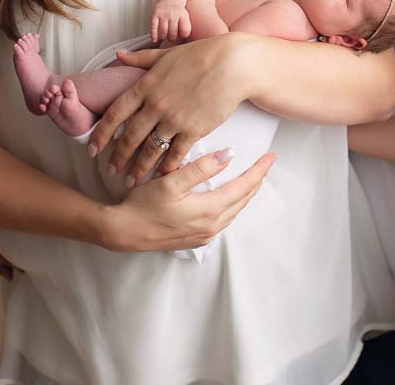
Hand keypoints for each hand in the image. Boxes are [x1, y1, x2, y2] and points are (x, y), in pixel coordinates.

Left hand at [88, 35, 247, 185]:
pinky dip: (166, 168)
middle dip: (117, 157)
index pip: (115, 114)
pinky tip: (161, 177)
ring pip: (150, 150)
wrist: (232, 64)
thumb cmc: (200, 55)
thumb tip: (118, 54)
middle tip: (110, 171)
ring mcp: (174, 119)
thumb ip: (140, 58)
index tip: (93, 148)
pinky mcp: (194, 130)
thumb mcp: (165, 55)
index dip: (101, 134)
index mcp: (145, 86)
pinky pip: (175, 154)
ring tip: (131, 181)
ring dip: (139, 168)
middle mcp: (155, 105)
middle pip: (129, 137)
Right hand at [99, 147, 275, 251]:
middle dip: (256, 181)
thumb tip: (229, 155)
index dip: (259, 171)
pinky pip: (222, 220)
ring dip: (244, 194)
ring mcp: (204, 235)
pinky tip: (227, 198)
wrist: (124, 232)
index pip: (244, 187)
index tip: (271, 156)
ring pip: (233, 211)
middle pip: (243, 201)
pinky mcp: (195, 240)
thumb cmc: (144, 205)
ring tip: (250, 179)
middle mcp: (212, 225)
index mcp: (210, 210)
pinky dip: (230, 206)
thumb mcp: (171, 182)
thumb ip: (201, 168)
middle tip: (264, 165)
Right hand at [150, 0, 191, 42]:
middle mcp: (173, 14)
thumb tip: (184, 42)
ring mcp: (163, 13)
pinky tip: (154, 40)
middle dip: (172, 38)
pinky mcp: (155, 13)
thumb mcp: (186, 16)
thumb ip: (185, 26)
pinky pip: (153, 26)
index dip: (183, 35)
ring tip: (164, 37)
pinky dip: (153, 34)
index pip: (184, 30)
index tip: (181, 35)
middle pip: (172, 33)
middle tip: (171, 37)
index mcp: (183, 15)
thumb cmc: (179, 10)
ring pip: (163, 31)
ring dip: (163, 37)